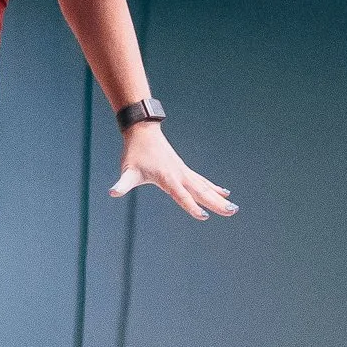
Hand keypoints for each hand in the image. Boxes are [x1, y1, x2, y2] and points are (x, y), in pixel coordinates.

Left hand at [110, 120, 237, 219]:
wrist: (142, 130)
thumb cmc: (134, 152)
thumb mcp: (127, 170)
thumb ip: (122, 184)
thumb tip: (112, 192)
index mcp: (167, 178)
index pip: (180, 195)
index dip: (191, 206)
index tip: (203, 216)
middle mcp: (179, 175)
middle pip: (200, 192)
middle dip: (216, 203)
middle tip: (232, 212)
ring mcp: (183, 171)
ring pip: (204, 187)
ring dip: (219, 197)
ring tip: (234, 208)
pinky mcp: (183, 169)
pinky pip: (202, 181)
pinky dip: (213, 187)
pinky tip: (224, 193)